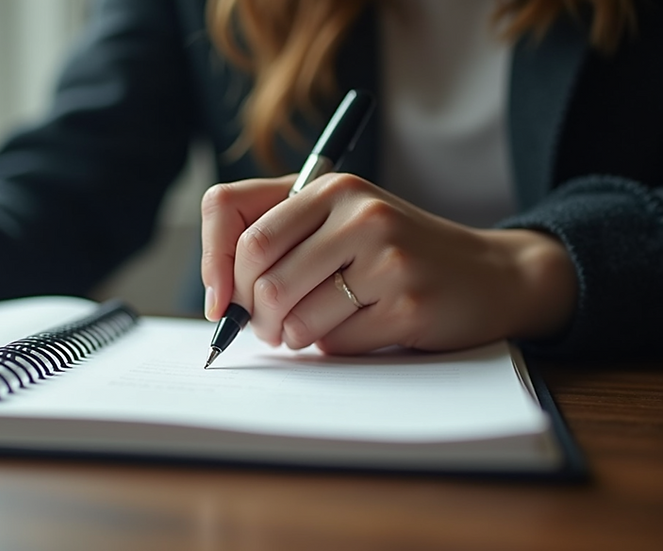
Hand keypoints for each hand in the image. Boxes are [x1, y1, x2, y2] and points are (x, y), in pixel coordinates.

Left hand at [201, 173, 577, 353]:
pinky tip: (364, 328)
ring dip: (295, 337)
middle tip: (269, 327)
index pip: (236, 218)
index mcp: (330, 186)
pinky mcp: (406, 301)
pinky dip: (336, 346)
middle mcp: (358, 211)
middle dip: (255, 316)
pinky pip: (336, 342)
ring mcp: (386, 255)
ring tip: (319, 327)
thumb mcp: (340, 224)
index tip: (218, 302)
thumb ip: (281, 240)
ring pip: (294, 317)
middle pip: (260, 277)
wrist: (490, 274)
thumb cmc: (396, 254)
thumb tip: (219, 296)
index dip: (213, 266)